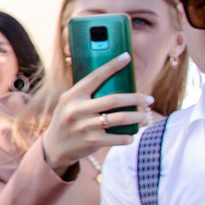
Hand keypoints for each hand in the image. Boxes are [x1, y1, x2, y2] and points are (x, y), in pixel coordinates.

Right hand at [38, 55, 151, 171]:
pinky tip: (131, 135)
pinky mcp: (91, 141)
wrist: (54, 147)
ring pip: (119, 119)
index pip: (95, 77)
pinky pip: (117, 138)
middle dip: (136, 98)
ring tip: (145, 116)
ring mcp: (84, 126)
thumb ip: (86, 95)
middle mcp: (76, 110)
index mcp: (72, 96)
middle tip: (150, 99)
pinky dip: (128, 137)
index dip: (112, 65)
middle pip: (114, 99)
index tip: (127, 57)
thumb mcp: (70, 104)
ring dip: (137, 117)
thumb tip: (116, 84)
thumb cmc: (68, 121)